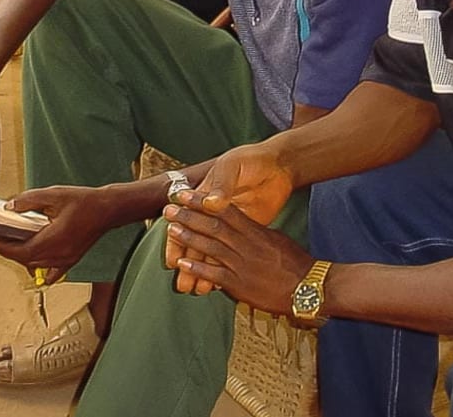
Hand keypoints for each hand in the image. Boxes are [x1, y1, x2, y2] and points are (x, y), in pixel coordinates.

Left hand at [0, 185, 116, 279]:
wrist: (107, 209)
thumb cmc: (85, 202)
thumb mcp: (53, 195)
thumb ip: (29, 201)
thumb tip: (11, 206)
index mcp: (53, 240)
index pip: (20, 251)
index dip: (2, 248)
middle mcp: (59, 254)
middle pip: (26, 260)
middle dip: (8, 252)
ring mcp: (66, 260)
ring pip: (36, 266)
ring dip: (22, 258)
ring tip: (10, 247)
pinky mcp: (71, 259)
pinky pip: (51, 272)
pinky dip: (40, 270)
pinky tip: (35, 263)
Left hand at [163, 202, 312, 312]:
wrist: (310, 288)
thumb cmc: (296, 262)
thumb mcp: (276, 239)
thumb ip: (255, 231)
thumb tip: (240, 222)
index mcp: (255, 231)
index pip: (225, 212)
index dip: (203, 202)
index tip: (185, 194)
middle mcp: (246, 245)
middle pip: (213, 227)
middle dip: (189, 216)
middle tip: (169, 208)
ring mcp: (242, 265)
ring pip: (211, 248)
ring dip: (189, 238)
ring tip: (172, 229)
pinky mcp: (240, 285)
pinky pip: (216, 274)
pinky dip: (198, 267)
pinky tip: (183, 262)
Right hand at [164, 141, 294, 293]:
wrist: (279, 164)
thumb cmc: (251, 160)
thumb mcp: (233, 166)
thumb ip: (222, 184)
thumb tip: (210, 203)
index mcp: (205, 196)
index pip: (186, 223)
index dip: (177, 242)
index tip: (173, 262)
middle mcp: (214, 213)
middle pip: (196, 242)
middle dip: (188, 264)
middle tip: (181, 285)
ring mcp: (231, 224)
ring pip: (213, 251)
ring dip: (204, 270)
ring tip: (197, 291)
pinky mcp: (248, 231)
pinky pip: (232, 252)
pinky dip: (225, 266)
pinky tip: (219, 283)